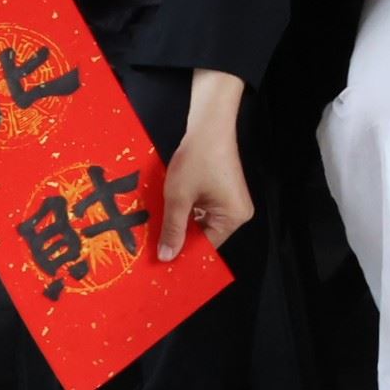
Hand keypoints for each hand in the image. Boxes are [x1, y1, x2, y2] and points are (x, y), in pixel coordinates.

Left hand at [157, 71, 251, 262]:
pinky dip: (185, 213)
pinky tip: (166, 214)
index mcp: (234, 218)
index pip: (206, 246)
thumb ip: (173, 229)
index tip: (158, 263)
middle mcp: (237, 214)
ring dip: (180, 225)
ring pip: (200, 224)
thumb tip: (167, 258)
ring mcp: (230, 203)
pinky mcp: (221, 194)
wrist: (208, 126)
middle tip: (151, 248)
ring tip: (155, 232)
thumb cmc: (197, 160)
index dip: (182, 253)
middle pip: (204, 236)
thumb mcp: (179, 197)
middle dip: (179, 239)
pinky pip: (202, 212)